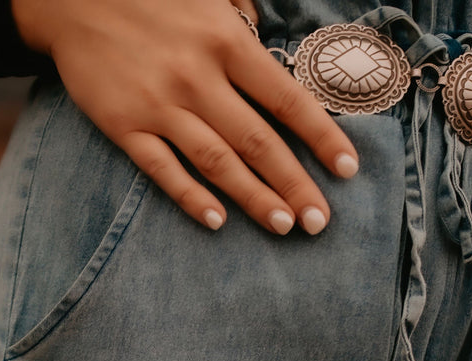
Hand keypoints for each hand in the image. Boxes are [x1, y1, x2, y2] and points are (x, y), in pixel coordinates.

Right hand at [10, 0, 359, 234]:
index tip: (348, 169)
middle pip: (258, 141)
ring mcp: (159, 105)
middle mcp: (197, 77)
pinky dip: (189, 196)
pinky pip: (161, 168)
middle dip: (295, 184)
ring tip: (284, 225)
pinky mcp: (123, 125)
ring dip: (253, 197)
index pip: (286, 99)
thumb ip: (244, 23)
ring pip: (216, 161)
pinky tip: (216, 220)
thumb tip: (274, 57)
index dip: (321, 136)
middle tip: (320, 221)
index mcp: (226, 41)